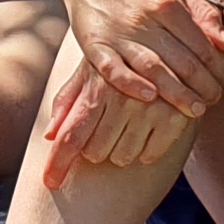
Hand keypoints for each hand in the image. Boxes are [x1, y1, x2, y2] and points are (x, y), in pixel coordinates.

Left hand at [38, 64, 204, 187]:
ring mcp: (149, 109)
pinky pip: (151, 155)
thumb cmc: (121, 61)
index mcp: (97, 88)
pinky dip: (147, 152)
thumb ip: (68, 101)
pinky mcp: (174, 117)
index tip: (50, 183)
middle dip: (95, 149)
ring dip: (121, 151)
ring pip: (122, 157)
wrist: (169, 40)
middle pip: (95, 152)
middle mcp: (121, 99)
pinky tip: (148, 133)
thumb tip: (49, 134)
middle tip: (106, 130)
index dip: (58, 163)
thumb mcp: (90, 72)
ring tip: (129, 128)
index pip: (71, 135)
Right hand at [50, 0, 223, 131]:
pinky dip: (130, 84)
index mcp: (165, 1)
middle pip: (181, 61)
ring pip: (153, 69)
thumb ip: (203, 14)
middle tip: (214, 99)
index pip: (200, 44)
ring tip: (195, 109)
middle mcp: (142, 18)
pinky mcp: (92, 42)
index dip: (217, 67)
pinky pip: (112, 69)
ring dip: (177, 94)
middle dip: (203, 86)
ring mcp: (116, 32)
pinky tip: (150, 97)